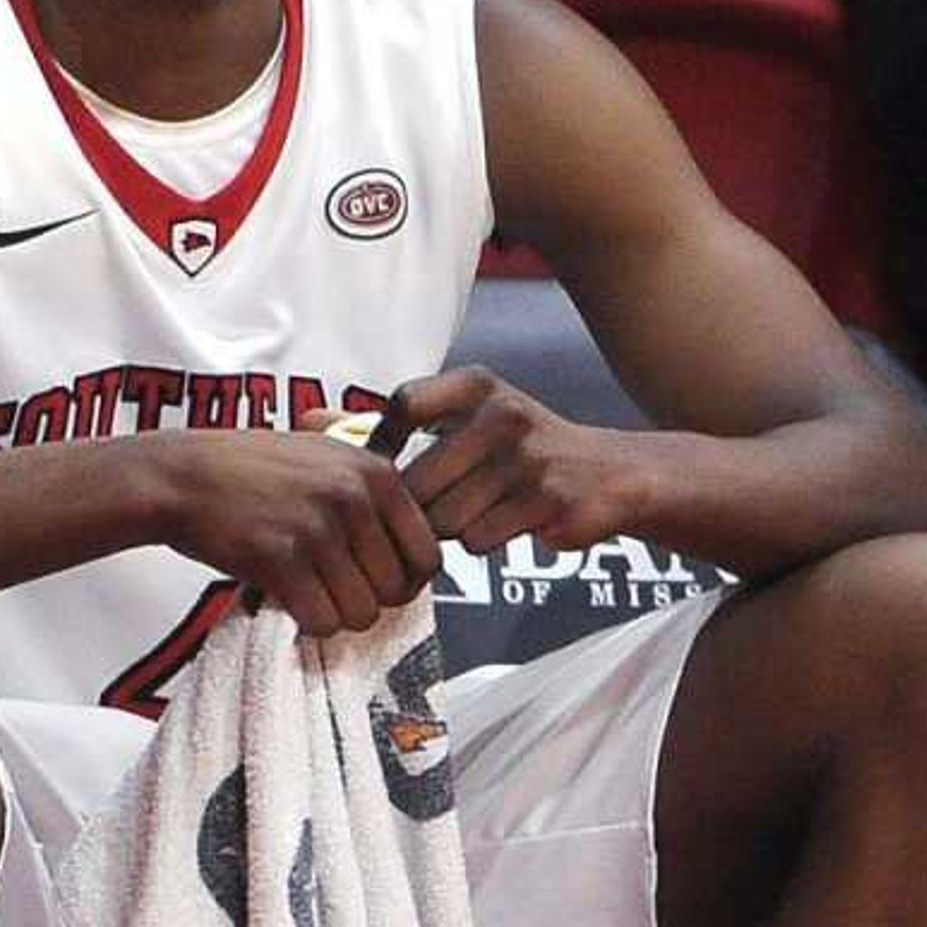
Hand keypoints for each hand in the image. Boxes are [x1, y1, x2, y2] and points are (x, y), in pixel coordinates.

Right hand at [147, 431, 438, 638]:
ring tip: (309, 591)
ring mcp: (317, 529)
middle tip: (333, 587)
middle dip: (367, 599)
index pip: (428, 556)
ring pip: (362, 613)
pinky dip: (307, 622)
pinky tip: (287, 598)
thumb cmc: (253, 470)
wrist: (179, 475)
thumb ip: (376, 494)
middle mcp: (353, 498)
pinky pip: (322, 622)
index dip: (406, 580)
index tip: (379, 581)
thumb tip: (418, 552)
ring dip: (336, 614)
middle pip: (396, 591)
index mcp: (376, 473)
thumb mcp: (328, 457)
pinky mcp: (279, 559)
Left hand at [383, 367, 643, 554]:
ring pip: (445, 519)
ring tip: (482, 511)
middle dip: (422, 506)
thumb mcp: (473, 414)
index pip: (405, 405)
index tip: (389, 465)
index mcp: (478, 385)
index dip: (385, 444)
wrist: (612, 473)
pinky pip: (478, 540)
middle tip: (447, 503)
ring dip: (454, 527)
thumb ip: (401, 420)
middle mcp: (503, 414)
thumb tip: (314, 429)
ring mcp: (527, 459)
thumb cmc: (524, 449)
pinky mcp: (546, 501)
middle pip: (417, 482)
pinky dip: (484, 541)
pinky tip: (507, 523)